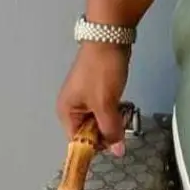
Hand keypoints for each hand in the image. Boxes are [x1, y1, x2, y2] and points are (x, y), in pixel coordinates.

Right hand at [55, 43, 131, 157]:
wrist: (109, 38)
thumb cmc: (101, 71)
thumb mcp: (105, 104)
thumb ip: (110, 130)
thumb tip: (117, 152)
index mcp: (66, 112)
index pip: (78, 141)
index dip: (95, 146)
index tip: (114, 146)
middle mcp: (72, 108)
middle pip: (89, 132)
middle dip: (106, 132)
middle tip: (121, 125)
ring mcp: (85, 98)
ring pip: (99, 121)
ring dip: (112, 121)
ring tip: (123, 114)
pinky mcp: (97, 90)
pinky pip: (105, 109)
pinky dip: (114, 111)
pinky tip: (123, 107)